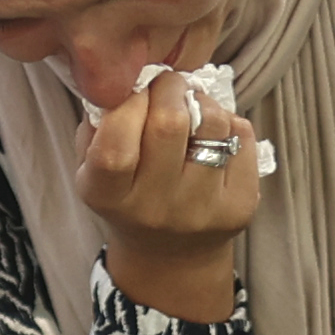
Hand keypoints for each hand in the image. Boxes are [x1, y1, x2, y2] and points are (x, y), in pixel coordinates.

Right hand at [74, 60, 262, 321]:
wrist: (171, 257)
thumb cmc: (127, 193)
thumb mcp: (92, 165)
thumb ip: (99, 122)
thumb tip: (129, 77)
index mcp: (108, 196)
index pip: (116, 140)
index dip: (129, 101)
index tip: (137, 90)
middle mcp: (153, 210)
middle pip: (170, 123)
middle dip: (171, 88)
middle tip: (170, 87)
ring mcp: (200, 212)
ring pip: (213, 123)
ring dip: (204, 102)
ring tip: (194, 109)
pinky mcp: (239, 208)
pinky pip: (242, 137)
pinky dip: (230, 124)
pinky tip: (216, 137)